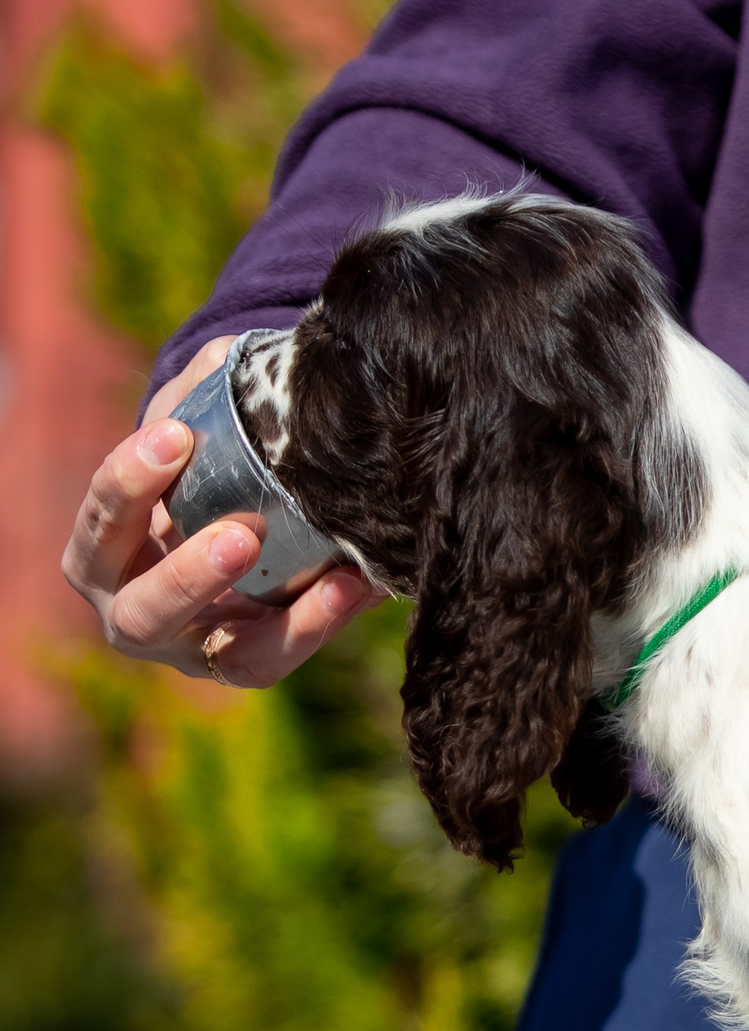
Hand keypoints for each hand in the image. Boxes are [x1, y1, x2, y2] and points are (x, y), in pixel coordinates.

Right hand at [61, 334, 380, 688]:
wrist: (244, 514)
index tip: (176, 437)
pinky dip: (326, 624)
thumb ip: (209, 395)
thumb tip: (251, 365)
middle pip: (144, 613)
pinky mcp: (258, 665)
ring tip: (333, 579)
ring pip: (232, 661)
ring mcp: (202, 650)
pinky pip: (291, 660)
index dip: (129, 484)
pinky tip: (362, 583)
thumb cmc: (201, 464)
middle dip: (188, 576)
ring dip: (281, 625)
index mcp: (104, 552)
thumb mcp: (199, 424)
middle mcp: (137, 612)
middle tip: (240, 535)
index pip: (103, 523)